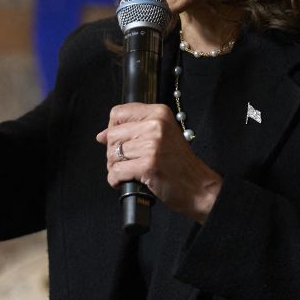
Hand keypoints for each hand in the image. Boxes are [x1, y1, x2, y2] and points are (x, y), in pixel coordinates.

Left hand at [96, 103, 223, 223]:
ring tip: (129, 172)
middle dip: (113, 152)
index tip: (121, 141)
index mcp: (159, 113)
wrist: (198, 186)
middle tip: (127, 162)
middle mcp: (155, 126)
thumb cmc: (179, 164)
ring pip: (112, 154)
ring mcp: (152, 146)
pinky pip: (116, 172)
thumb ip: (134, 129)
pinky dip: (116, 180)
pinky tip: (126, 181)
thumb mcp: (162, 135)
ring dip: (115, 168)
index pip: (118, 113)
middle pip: (112, 135)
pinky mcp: (148, 165)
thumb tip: (101, 135)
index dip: (113, 129)